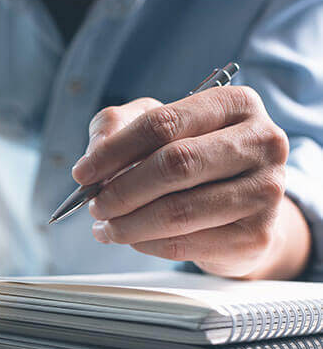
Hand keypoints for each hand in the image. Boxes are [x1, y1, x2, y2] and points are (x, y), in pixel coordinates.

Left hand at [74, 88, 310, 278]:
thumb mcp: (156, 128)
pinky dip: (147, 244)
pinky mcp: (257, 235)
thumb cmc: (195, 160)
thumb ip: (118, 127)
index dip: (114, 151)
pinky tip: (134, 239)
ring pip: (178, 211)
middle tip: (95, 206)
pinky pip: (185, 244)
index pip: (164, 124)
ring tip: (106, 227)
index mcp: (236, 104)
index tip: (83, 173)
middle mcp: (262, 143)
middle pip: (174, 165)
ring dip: (128, 224)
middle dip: (121, 190)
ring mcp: (265, 191)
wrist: (242, 208)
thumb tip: (94, 156)